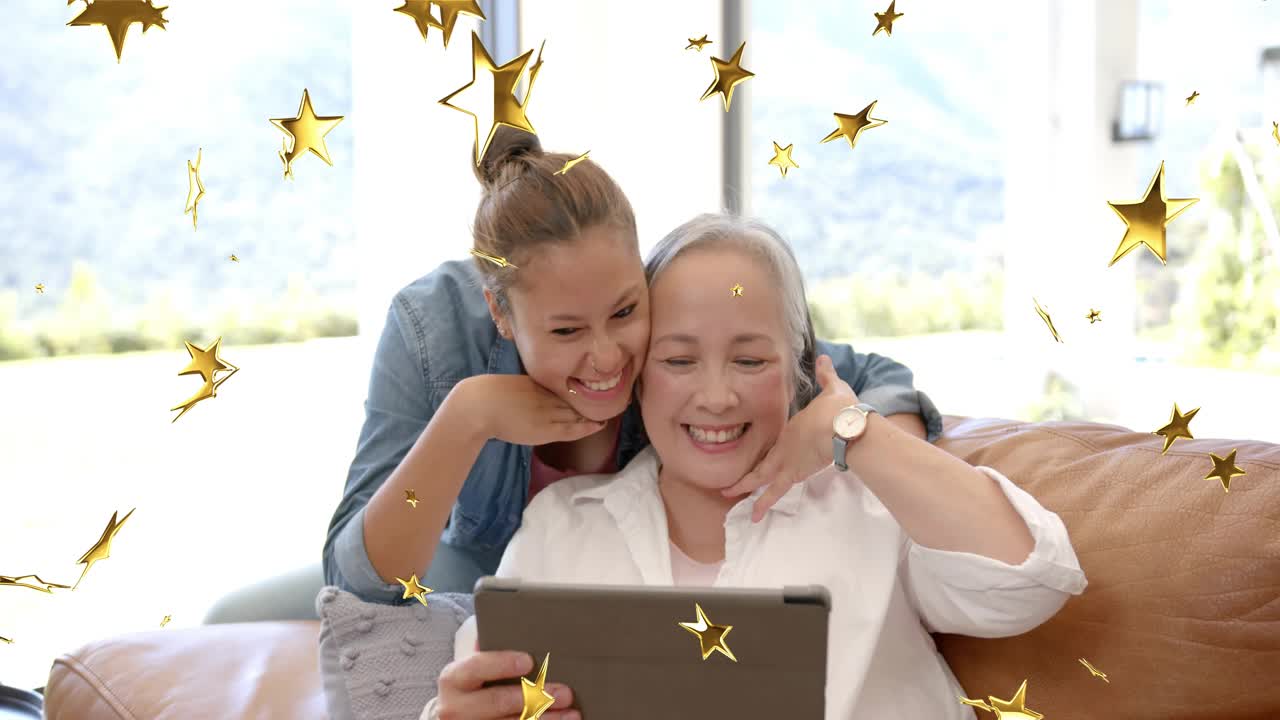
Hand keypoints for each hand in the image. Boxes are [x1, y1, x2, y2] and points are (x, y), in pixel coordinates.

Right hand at [436, 650, 578, 719]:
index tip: (528, 661)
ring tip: (570, 714)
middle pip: (498, 702)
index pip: (477, 667)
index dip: (503, 663)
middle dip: (534, 697)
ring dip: (544, 719)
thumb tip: (513, 625)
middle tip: (564, 693)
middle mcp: (456, 707)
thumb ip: (487, 648)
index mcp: (453, 679)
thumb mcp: (470, 666)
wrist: (450, 717)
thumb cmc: (469, 685)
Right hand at [462, 374, 604, 445]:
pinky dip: (586, 426)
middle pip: (577, 397)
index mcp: (540, 383)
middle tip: (619, 395)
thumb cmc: (489, 395)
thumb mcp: (514, 384)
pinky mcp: (546, 429)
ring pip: (577, 412)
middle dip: (596, 397)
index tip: (601, 383)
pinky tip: (600, 424)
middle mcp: (548, 395)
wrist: (480, 405)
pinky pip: (571, 428)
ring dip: (595, 411)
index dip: (584, 386)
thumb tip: (534, 390)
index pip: (568, 385)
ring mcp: (548, 412)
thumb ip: (529, 387)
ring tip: (615, 409)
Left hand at [721, 354, 856, 521]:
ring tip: (728, 495)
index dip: (771, 451)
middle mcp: (784, 444)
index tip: (764, 457)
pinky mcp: (793, 474)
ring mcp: (786, 460)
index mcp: (793, 427)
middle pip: (762, 461)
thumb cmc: (841, 408)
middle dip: (745, 471)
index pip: (779, 444)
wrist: (843, 424)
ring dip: (744, 486)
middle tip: (728, 481)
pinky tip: (752, 515)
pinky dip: (762, 503)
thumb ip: (827, 376)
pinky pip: (774, 492)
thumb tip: (823, 358)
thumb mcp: (833, 388)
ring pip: (761, 477)